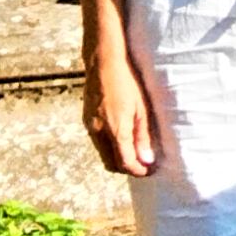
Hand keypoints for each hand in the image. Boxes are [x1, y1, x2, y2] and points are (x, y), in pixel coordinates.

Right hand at [82, 37, 159, 175]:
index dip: (138, 171)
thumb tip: (147, 160)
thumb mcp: (141, 110)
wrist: (103, 63)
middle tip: (143, 164)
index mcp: (115, 130)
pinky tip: (121, 138)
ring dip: (117, 159)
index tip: (149, 170)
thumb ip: (142, 137)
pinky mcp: (86, 121)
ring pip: (103, 155)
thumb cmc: (127, 83)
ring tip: (135, 151)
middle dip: (127, 169)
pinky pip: (98, 143)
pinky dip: (109, 148)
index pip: (125, 163)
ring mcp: (90, 127)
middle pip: (111, 164)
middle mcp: (99, 132)